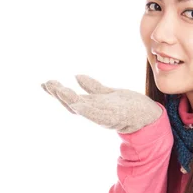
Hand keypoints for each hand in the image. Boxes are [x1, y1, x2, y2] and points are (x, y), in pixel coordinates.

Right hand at [41, 75, 162, 133]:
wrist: (148, 116)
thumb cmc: (129, 106)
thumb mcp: (108, 93)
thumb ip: (93, 87)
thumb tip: (76, 76)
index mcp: (92, 105)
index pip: (70, 99)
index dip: (57, 92)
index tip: (44, 83)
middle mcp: (95, 111)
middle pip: (71, 104)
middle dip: (58, 94)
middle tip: (46, 84)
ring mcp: (103, 115)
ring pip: (81, 108)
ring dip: (69, 100)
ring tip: (58, 90)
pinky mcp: (114, 116)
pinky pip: (98, 114)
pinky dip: (86, 110)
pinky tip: (78, 104)